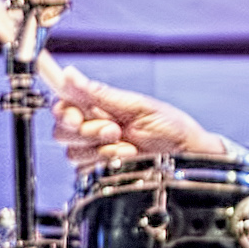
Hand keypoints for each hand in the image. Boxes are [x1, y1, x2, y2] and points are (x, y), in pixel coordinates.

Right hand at [51, 64, 232, 172]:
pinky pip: (85, 171)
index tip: (77, 116)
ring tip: (127, 145)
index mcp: (98, 106)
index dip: (63, 111)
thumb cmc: (170, 127)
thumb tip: (69, 74)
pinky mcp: (99, 173)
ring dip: (101, 149)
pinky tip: (127, 158)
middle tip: (114, 130)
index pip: (62, 106)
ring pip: (72, 152)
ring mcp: (95, 152)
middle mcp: (92, 128)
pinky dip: (107, 163)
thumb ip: (99, 94)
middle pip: (61, 131)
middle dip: (87, 131)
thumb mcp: (136, 106)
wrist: (187, 155)